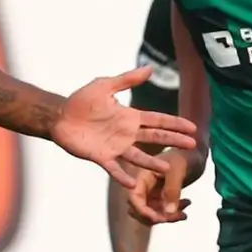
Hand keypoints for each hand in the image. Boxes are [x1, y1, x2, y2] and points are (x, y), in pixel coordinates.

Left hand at [51, 65, 197, 187]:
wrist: (59, 116)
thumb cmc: (81, 101)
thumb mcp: (105, 85)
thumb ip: (127, 80)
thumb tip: (151, 68)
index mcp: (130, 117)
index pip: (157, 120)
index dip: (175, 123)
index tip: (193, 127)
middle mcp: (127, 134)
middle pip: (155, 138)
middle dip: (173, 141)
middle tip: (192, 145)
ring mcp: (115, 147)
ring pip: (138, 156)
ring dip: (152, 163)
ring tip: (167, 169)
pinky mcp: (101, 157)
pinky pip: (114, 168)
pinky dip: (123, 176)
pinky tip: (133, 184)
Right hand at [126, 151, 193, 224]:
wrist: (195, 153)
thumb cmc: (185, 157)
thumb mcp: (178, 170)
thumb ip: (172, 190)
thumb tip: (168, 212)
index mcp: (142, 177)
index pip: (134, 199)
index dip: (143, 211)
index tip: (160, 218)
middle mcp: (144, 186)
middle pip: (141, 210)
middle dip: (157, 217)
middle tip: (177, 214)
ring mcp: (152, 193)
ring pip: (152, 214)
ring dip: (168, 216)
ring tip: (185, 208)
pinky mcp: (161, 197)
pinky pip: (163, 211)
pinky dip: (174, 213)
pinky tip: (187, 204)